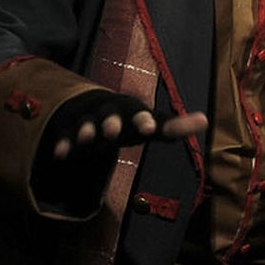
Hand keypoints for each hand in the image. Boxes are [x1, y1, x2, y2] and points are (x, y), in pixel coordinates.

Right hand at [47, 90, 207, 158]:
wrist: (93, 109)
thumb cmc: (130, 121)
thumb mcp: (151, 124)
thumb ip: (174, 126)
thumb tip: (205, 120)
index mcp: (133, 112)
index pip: (141, 115)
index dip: (145, 120)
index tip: (150, 128)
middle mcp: (110, 114)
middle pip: (112, 116)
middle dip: (112, 123)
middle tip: (114, 132)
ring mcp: (88, 121)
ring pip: (87, 125)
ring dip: (87, 131)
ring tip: (88, 138)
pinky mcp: (69, 132)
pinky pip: (64, 138)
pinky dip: (63, 145)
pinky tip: (59, 155)